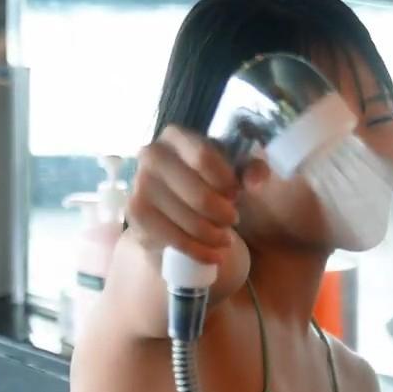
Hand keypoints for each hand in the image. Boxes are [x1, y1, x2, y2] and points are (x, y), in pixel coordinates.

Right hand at [127, 127, 265, 264]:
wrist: (173, 202)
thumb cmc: (207, 179)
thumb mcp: (235, 168)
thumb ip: (253, 169)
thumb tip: (256, 181)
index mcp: (175, 136)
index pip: (204, 158)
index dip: (227, 181)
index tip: (236, 194)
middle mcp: (151, 156)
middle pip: (199, 195)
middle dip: (223, 214)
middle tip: (232, 220)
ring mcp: (140, 186)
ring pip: (188, 221)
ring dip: (214, 235)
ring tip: (225, 238)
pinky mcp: (136, 216)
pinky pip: (174, 239)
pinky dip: (199, 251)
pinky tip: (214, 255)